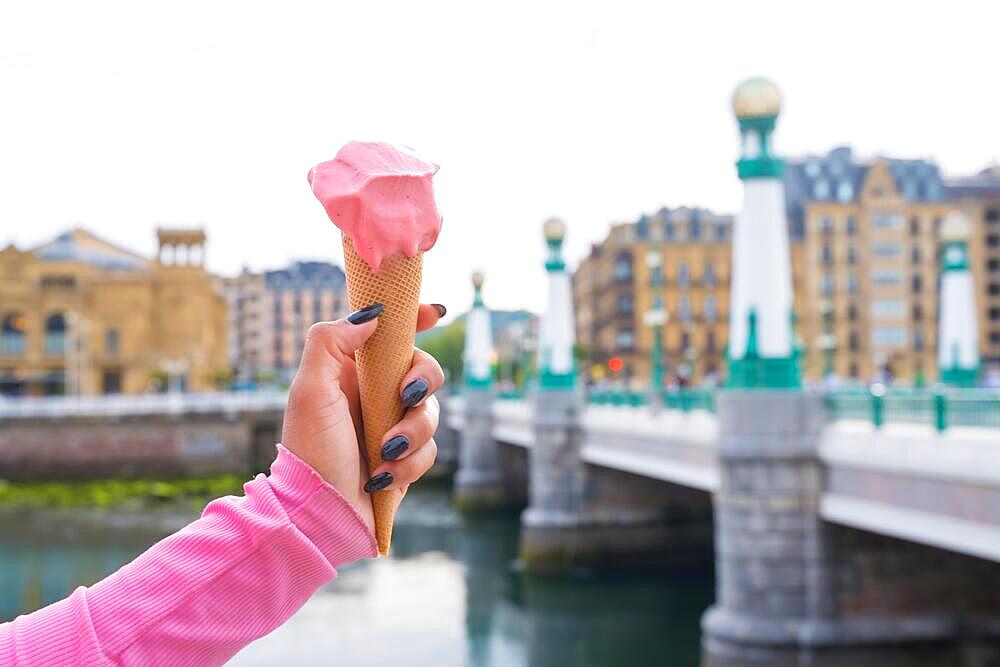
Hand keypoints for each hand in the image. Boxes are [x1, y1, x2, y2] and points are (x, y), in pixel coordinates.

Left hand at [280, 303, 446, 535]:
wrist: (319, 514)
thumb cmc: (309, 450)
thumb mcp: (309, 390)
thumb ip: (330, 342)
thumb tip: (372, 315)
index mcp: (351, 372)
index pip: (389, 335)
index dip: (413, 319)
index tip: (433, 313)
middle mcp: (375, 396)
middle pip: (424, 370)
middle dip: (423, 380)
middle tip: (407, 394)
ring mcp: (392, 427)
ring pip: (432, 412)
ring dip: (412, 432)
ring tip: (383, 451)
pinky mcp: (405, 459)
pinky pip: (429, 451)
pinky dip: (408, 464)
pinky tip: (381, 477)